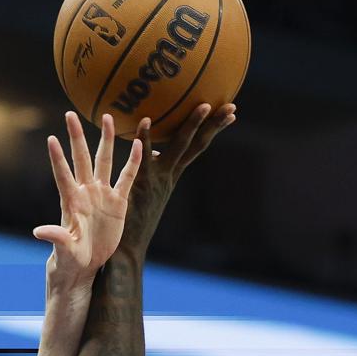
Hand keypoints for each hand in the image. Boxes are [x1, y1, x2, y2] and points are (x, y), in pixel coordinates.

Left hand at [35, 111, 143, 289]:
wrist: (86, 267)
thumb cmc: (70, 260)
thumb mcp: (64, 251)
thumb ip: (56, 238)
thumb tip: (38, 231)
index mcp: (71, 202)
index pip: (62, 175)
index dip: (57, 158)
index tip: (51, 138)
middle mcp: (85, 192)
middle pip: (81, 159)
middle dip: (77, 137)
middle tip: (70, 114)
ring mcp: (101, 194)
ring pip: (104, 161)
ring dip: (106, 140)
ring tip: (108, 116)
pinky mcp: (118, 202)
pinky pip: (128, 177)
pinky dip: (134, 162)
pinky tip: (140, 143)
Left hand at [116, 102, 235, 262]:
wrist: (126, 249)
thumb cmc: (131, 222)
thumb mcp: (145, 192)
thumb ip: (150, 170)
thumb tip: (154, 150)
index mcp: (171, 176)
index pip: (196, 147)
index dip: (212, 130)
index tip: (229, 114)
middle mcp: (169, 175)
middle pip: (196, 144)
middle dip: (214, 125)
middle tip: (230, 105)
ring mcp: (158, 178)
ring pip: (179, 147)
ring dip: (193, 125)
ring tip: (204, 105)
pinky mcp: (141, 184)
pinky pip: (143, 158)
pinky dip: (144, 139)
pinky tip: (144, 120)